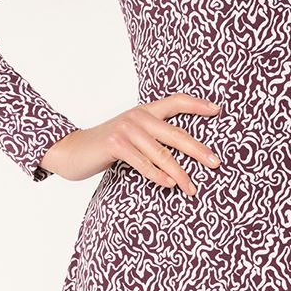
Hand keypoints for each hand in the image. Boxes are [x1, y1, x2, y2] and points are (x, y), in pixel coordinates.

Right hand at [39, 93, 223, 194]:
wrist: (71, 150)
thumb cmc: (106, 147)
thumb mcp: (130, 136)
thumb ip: (152, 138)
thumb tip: (182, 155)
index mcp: (144, 112)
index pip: (176, 101)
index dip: (197, 105)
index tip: (218, 110)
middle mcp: (138, 116)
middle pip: (176, 133)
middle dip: (198, 150)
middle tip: (216, 163)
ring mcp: (126, 129)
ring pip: (161, 153)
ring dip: (179, 173)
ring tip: (192, 188)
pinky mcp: (116, 144)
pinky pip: (143, 162)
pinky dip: (157, 175)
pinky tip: (169, 185)